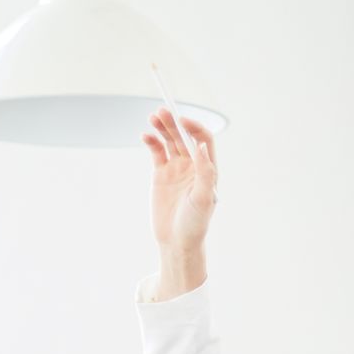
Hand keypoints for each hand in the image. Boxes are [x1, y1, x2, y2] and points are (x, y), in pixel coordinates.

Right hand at [141, 108, 216, 290]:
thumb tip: (202, 146)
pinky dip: (151, 142)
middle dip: (174, 123)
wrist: (177, 241)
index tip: (182, 122)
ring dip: (162, 128)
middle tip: (162, 112)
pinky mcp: (161, 175)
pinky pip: (156, 152)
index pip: (203, 140)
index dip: (194, 128)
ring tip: (153, 117)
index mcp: (207, 170)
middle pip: (184, 137)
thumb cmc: (195, 224)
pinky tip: (146, 136)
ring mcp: (176, 169)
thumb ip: (205, 172)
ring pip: (169, 141)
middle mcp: (192, 166)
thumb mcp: (204, 199)